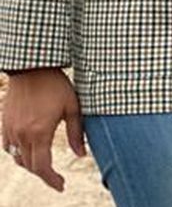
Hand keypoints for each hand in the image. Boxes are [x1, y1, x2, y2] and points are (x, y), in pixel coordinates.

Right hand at [2, 68, 84, 191]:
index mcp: (39, 132)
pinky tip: (30, 152)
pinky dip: (19, 155)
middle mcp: (21, 134)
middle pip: (29, 166)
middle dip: (44, 175)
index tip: (62, 185)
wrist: (32, 68)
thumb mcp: (73, 108)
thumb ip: (77, 133)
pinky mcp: (5, 123)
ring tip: (46, 168)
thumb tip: (81, 155)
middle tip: (57, 179)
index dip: (51, 179)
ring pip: (17, 158)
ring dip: (31, 166)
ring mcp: (10, 129)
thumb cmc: (56, 85)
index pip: (42, 166)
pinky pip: (8, 148)